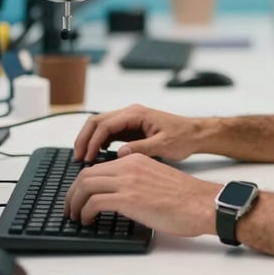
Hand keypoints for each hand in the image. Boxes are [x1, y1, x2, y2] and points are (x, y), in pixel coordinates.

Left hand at [64, 153, 219, 235]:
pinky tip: (89, 221)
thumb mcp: (156, 178)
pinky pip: (94, 202)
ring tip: (75, 217)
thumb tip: (119, 196)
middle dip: (72, 193)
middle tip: (70, 209)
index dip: (82, 184)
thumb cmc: (185, 197)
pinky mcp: (129, 198)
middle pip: (86, 174)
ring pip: (85, 186)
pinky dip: (85, 212)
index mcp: (136, 159)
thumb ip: (136, 180)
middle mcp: (129, 165)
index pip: (98, 167)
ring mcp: (128, 181)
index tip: (79, 197)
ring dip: (74, 203)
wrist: (201, 203)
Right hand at [73, 104, 200, 162]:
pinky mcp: (131, 129)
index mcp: (136, 114)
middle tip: (78, 159)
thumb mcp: (164, 145)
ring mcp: (130, 120)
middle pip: (97, 121)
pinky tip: (96, 157)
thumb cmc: (183, 137)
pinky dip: (99, 143)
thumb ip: (142, 148)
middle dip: (85, 139)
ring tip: (83, 160)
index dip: (93, 141)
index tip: (87, 159)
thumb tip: (120, 153)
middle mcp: (130, 113)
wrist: (195, 134)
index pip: (105, 124)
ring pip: (100, 126)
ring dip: (90, 141)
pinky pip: (109, 133)